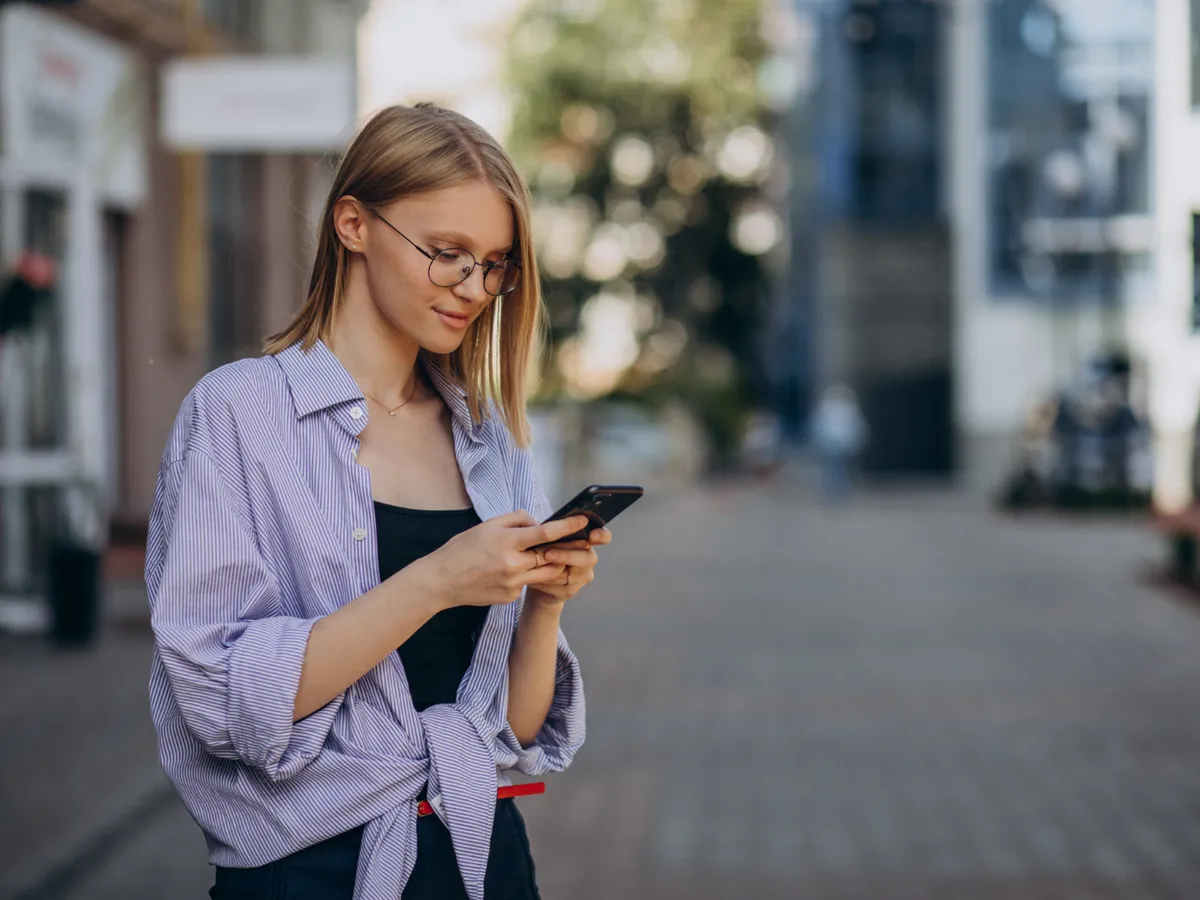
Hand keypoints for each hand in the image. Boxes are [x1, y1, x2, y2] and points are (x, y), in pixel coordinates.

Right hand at [412, 511, 590, 609]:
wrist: (442, 581)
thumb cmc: (463, 549)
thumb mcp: (488, 525)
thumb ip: (517, 520)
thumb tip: (538, 523)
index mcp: (507, 542)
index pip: (546, 533)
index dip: (568, 526)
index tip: (584, 521)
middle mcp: (513, 565)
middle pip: (553, 557)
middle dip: (566, 550)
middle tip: (576, 542)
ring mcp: (513, 584)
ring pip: (547, 574)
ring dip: (551, 564)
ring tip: (547, 555)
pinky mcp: (510, 597)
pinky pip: (528, 584)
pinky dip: (528, 576)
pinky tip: (513, 572)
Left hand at [525, 527, 611, 607]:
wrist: (537, 577)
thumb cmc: (545, 550)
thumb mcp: (550, 537)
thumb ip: (555, 531)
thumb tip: (546, 525)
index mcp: (587, 541)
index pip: (603, 537)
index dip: (601, 536)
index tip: (591, 535)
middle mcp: (589, 559)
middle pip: (587, 558)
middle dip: (566, 555)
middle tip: (547, 553)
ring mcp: (582, 577)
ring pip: (571, 574)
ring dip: (552, 569)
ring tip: (535, 564)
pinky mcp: (570, 591)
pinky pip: (559, 586)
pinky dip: (545, 580)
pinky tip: (534, 576)